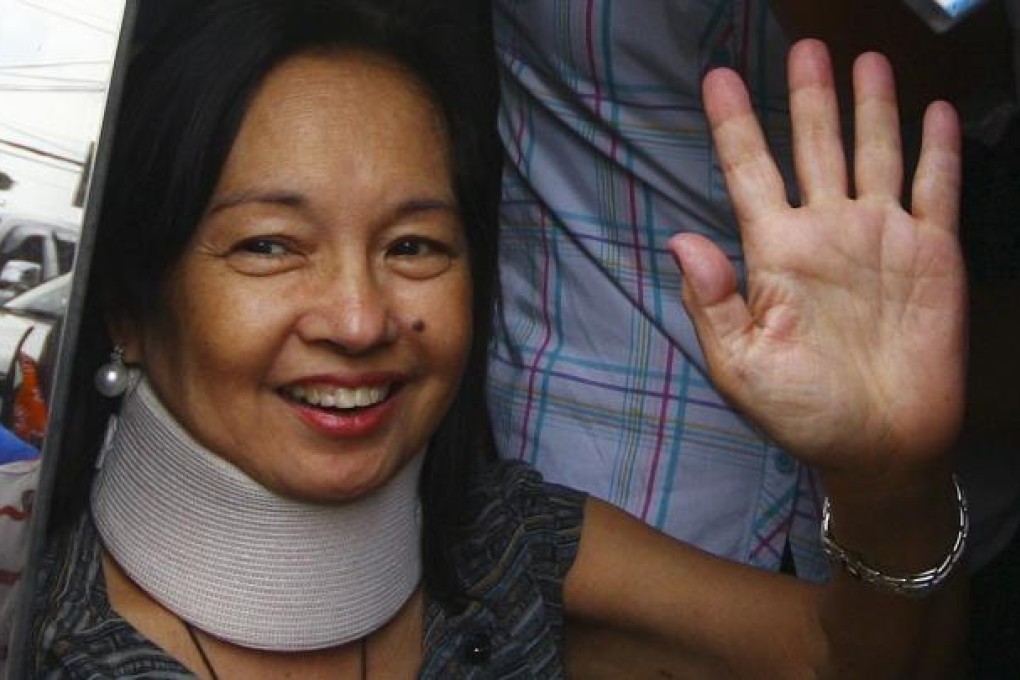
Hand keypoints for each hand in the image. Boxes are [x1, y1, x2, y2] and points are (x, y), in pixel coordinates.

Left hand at [671, 40, 964, 480]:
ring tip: (862, 60)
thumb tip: (681, 239)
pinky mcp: (933, 253)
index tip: (717, 79)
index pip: (748, 172)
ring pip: (874, 152)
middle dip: (808, 97)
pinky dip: (935, 150)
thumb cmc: (804, 414)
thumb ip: (711, 303)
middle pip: (814, 146)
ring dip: (869, 107)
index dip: (733, 125)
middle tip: (806, 46)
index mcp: (775, 254)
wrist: (881, 447)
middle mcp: (826, 232)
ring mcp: (881, 237)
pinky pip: (935, 188)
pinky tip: (931, 111)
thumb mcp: (741, 367)